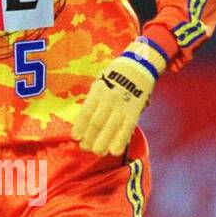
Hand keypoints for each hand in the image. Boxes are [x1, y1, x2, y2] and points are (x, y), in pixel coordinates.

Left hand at [73, 37, 167, 156]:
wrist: (139, 64)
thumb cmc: (116, 74)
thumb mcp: (100, 81)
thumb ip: (94, 99)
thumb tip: (85, 119)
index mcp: (98, 91)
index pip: (86, 112)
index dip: (80, 127)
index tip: (75, 137)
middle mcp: (109, 99)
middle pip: (97, 123)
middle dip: (90, 138)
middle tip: (85, 148)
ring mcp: (122, 105)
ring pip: (110, 128)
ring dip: (102, 143)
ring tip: (97, 152)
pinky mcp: (135, 110)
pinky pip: (127, 128)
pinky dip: (120, 141)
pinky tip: (114, 151)